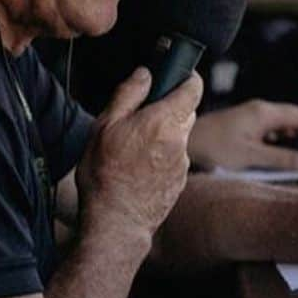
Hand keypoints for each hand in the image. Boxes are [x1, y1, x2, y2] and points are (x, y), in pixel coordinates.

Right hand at [76, 67, 201, 242]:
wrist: (115, 224)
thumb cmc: (105, 176)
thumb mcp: (104, 126)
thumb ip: (128, 94)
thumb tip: (145, 74)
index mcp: (163, 122)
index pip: (193, 87)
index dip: (185, 76)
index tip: (173, 73)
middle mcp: (179, 141)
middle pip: (185, 111)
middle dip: (167, 107)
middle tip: (139, 115)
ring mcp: (182, 163)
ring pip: (178, 135)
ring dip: (162, 133)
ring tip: (132, 147)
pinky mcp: (179, 181)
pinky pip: (174, 157)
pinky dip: (160, 155)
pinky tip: (137, 167)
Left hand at [187, 99, 297, 170]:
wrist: (187, 142)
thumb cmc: (213, 146)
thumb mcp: (251, 156)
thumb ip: (280, 158)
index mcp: (264, 114)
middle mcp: (258, 111)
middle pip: (290, 116)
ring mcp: (249, 116)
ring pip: (278, 123)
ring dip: (291, 132)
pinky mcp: (241, 124)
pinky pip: (267, 128)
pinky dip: (278, 136)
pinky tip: (278, 146)